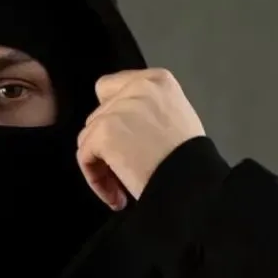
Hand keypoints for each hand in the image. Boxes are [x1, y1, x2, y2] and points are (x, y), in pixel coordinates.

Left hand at [76, 69, 205, 209]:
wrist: (193, 183)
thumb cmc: (191, 161)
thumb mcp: (176, 118)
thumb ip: (148, 112)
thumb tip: (122, 126)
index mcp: (156, 80)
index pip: (111, 88)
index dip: (112, 117)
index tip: (121, 144)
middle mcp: (136, 87)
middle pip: (98, 115)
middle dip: (106, 145)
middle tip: (123, 172)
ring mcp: (117, 109)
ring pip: (88, 137)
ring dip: (101, 165)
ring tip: (121, 189)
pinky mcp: (103, 132)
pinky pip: (85, 157)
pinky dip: (96, 180)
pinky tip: (117, 197)